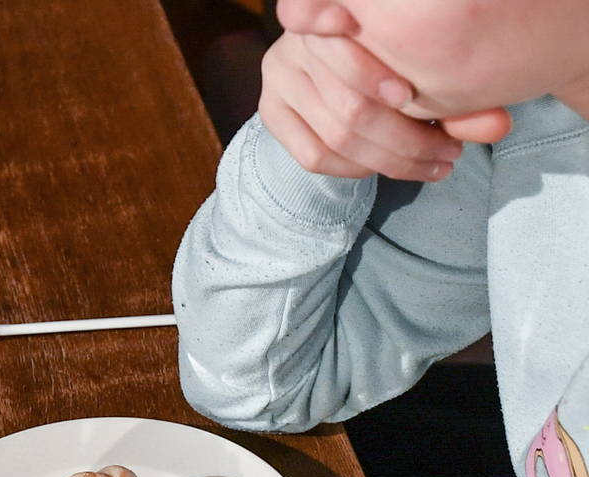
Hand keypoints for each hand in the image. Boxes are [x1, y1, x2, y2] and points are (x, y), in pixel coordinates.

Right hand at [258, 32, 510, 180]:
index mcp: (338, 9)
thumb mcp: (431, 67)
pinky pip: (314, 155)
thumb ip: (464, 96)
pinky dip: (353, 168)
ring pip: (338, 135)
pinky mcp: (271, 110)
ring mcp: (279, 75)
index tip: (406, 95)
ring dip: (391, 160)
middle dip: (407, 139)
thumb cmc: (398, 57)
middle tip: (450, 153)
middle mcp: (299, 39)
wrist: (344, 60)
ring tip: (434, 164)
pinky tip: (382, 168)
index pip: (344, 42)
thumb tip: (498, 127)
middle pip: (352, 106)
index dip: (369, 73)